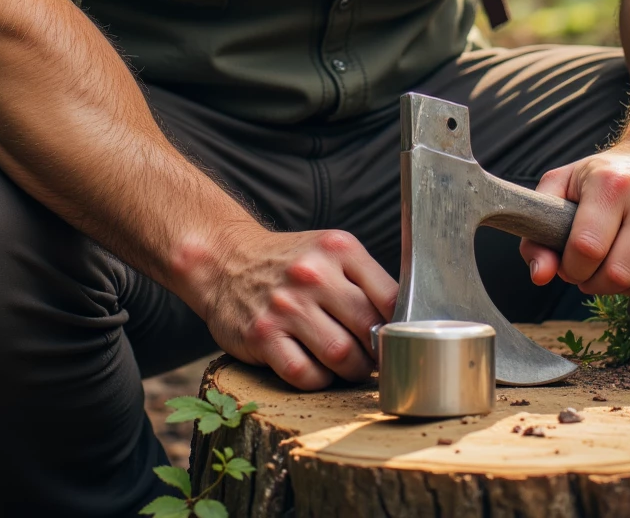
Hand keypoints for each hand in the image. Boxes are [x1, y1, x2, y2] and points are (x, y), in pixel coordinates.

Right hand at [181, 221, 397, 390]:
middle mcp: (312, 273)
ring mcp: (285, 306)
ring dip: (351, 370)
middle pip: (368, 329)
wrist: (225, 260)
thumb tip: (404, 326)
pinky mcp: (261, 336)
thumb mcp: (330, 252)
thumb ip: (365, 280)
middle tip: (373, 358)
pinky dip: (318, 381)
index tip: (396, 339)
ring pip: (340, 355)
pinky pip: (305, 375)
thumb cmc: (289, 263)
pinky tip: (316, 369)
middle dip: (377, 353)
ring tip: (348, 366)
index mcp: (338, 249)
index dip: (399, 327)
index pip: (391, 297)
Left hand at [519, 135, 629, 295]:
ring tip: (612, 262)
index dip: (570, 267)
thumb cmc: (608, 173)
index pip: (586, 248)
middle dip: (593, 282)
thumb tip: (540, 276)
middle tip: (589, 270)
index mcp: (611, 184)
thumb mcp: (565, 183)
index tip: (570, 262)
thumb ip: (539, 229)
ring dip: (620, 286)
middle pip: (615, 274)